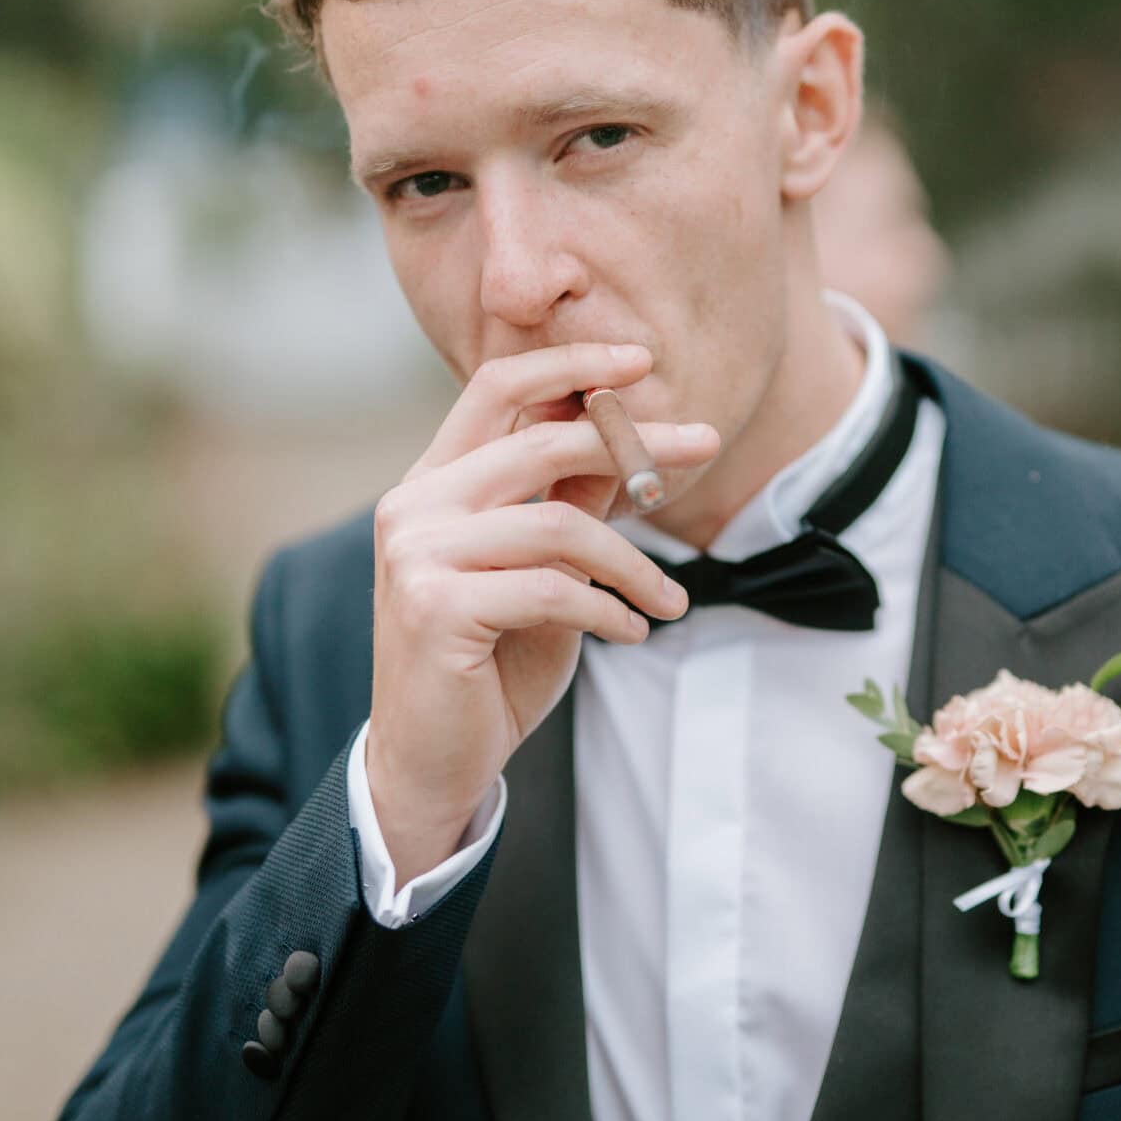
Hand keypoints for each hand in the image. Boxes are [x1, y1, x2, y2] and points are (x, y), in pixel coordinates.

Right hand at [365, 342, 716, 886]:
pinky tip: (635, 631)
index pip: (496, 389)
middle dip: (635, 442)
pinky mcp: (434, 607)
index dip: (570, 363)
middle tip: (707, 445)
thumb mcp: (542, 572)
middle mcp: (413, 505)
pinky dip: (612, 609)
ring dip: (636, 564)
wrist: (433, 760)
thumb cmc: (491, 664)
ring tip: (671, 600)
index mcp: (433, 484)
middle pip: (541, 444)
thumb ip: (568, 505)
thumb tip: (630, 437)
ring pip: (561, 526)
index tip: (642, 361)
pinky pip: (555, 589)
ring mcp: (416, 554)